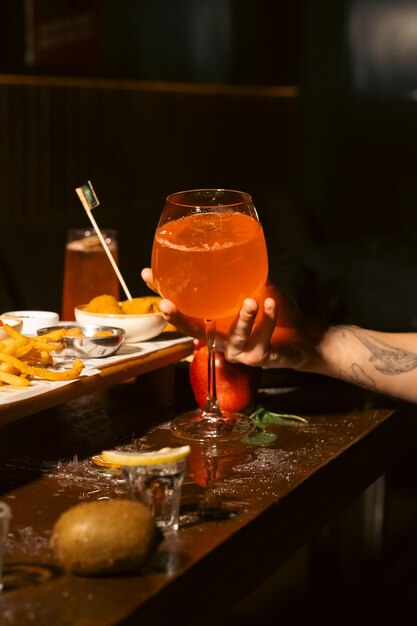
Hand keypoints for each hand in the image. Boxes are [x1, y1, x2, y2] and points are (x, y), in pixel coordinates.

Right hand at [141, 268, 322, 370]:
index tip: (149, 280)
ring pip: (234, 337)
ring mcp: (239, 351)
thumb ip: (234, 279)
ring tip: (250, 301)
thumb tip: (215, 249)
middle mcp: (221, 341)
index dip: (166, 301)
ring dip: (242, 318)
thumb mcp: (251, 289)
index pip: (184, 314)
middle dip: (179, 320)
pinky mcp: (260, 357)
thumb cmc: (271, 312)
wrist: (303, 336)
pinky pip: (261, 339)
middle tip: (167, 305)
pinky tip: (270, 303)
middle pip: (194, 332)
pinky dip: (267, 320)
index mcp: (215, 323)